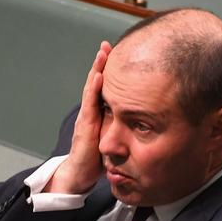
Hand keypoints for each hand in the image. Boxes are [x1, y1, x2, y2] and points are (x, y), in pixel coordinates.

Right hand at [45, 41, 112, 193]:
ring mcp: (86, 117)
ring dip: (97, 69)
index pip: (103, 89)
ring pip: (91, 88)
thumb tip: (141, 123)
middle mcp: (90, 112)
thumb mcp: (112, 140)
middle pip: (96, 83)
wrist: (80, 175)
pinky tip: (100, 76)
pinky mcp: (85, 125)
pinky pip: (90, 103)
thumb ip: (121, 129)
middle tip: (107, 45)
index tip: (116, 55)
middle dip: (101, 64)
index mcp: (97, 115)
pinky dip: (94, 88)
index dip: (108, 72)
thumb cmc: (96, 160)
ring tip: (103, 53)